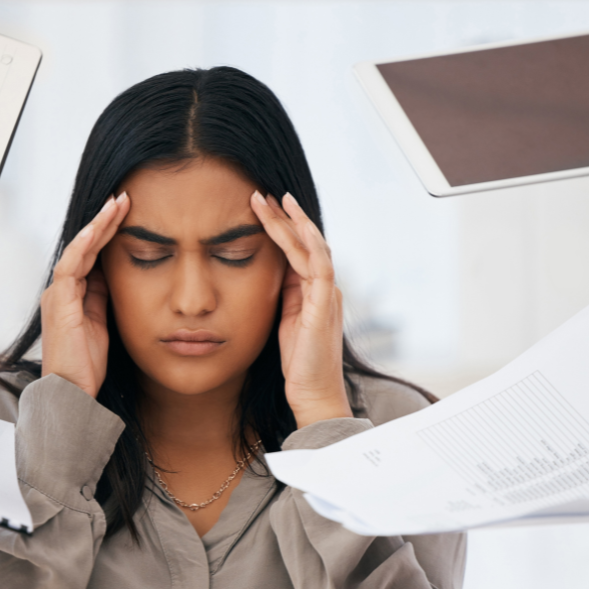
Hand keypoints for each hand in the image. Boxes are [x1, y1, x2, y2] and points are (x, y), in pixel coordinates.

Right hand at [40, 192, 129, 396]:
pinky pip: (70, 266)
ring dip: (97, 225)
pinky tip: (96, 229)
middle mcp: (62, 290)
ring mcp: (58, 294)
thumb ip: (103, 298)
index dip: (107, 233)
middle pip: (84, 246)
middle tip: (123, 198)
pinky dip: (82, 245)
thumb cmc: (85, 363)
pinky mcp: (59, 302)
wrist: (72, 390)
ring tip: (116, 205)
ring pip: (77, 249)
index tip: (126, 214)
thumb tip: (113, 274)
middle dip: (104, 221)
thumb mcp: (102, 322)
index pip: (91, 255)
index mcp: (73, 295)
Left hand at [250, 190, 352, 428]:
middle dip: (284, 217)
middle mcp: (325, 288)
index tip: (261, 209)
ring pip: (312, 246)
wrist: (313, 394)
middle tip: (261, 194)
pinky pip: (318, 264)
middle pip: (307, 242)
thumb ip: (284, 296)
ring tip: (273, 200)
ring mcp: (327, 294)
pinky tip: (293, 224)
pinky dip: (306, 242)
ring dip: (292, 222)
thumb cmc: (298, 364)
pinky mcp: (324, 304)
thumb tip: (271, 272)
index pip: (300, 251)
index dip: (282, 229)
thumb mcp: (285, 322)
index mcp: (315, 292)